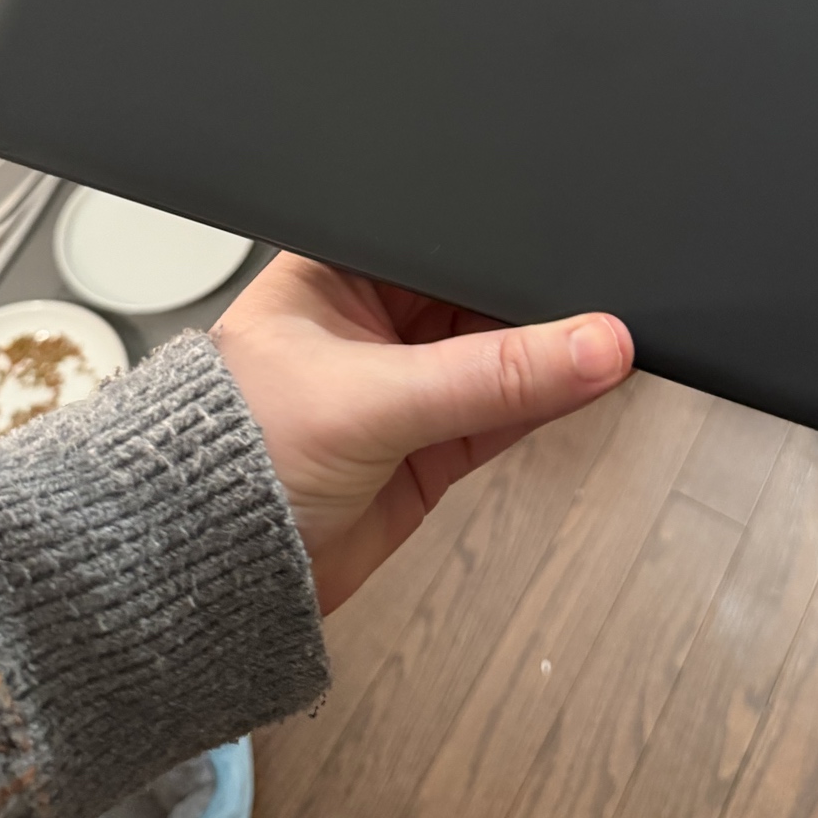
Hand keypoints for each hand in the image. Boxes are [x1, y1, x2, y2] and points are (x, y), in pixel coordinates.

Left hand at [212, 253, 632, 613]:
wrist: (205, 580)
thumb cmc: (228, 463)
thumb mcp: (371, 400)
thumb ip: (491, 377)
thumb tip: (590, 347)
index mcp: (334, 271)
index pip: (438, 237)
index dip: (499, 242)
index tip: (565, 249)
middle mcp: (371, 321)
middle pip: (478, 295)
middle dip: (534, 301)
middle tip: (600, 302)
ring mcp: (403, 385)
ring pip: (500, 356)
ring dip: (550, 355)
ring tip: (611, 342)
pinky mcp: (429, 446)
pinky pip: (505, 412)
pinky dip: (546, 402)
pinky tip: (588, 382)